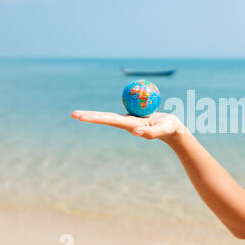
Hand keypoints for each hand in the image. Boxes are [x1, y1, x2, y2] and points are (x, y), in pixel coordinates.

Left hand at [71, 110, 185, 143]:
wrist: (172, 130)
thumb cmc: (169, 129)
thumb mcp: (163, 129)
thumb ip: (150, 133)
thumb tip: (134, 133)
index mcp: (130, 125)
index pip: (109, 120)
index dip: (95, 118)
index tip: (80, 117)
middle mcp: (126, 123)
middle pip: (104, 119)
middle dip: (89, 117)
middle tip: (72, 114)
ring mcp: (128, 120)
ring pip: (108, 116)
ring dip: (93, 115)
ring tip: (78, 115)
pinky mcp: (132, 117)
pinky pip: (118, 112)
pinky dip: (106, 112)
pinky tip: (97, 113)